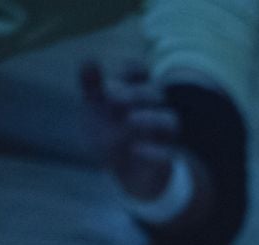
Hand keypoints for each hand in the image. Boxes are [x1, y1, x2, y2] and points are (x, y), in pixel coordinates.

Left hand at [79, 59, 181, 201]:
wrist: (121, 171)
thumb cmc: (108, 132)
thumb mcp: (95, 108)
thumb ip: (91, 86)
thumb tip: (88, 60)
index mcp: (136, 93)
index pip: (140, 72)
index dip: (131, 70)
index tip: (112, 78)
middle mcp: (152, 111)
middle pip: (156, 93)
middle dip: (136, 93)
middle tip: (113, 97)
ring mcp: (159, 136)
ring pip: (170, 120)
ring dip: (150, 118)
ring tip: (129, 120)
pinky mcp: (162, 161)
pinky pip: (166, 154)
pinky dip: (152, 151)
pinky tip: (134, 149)